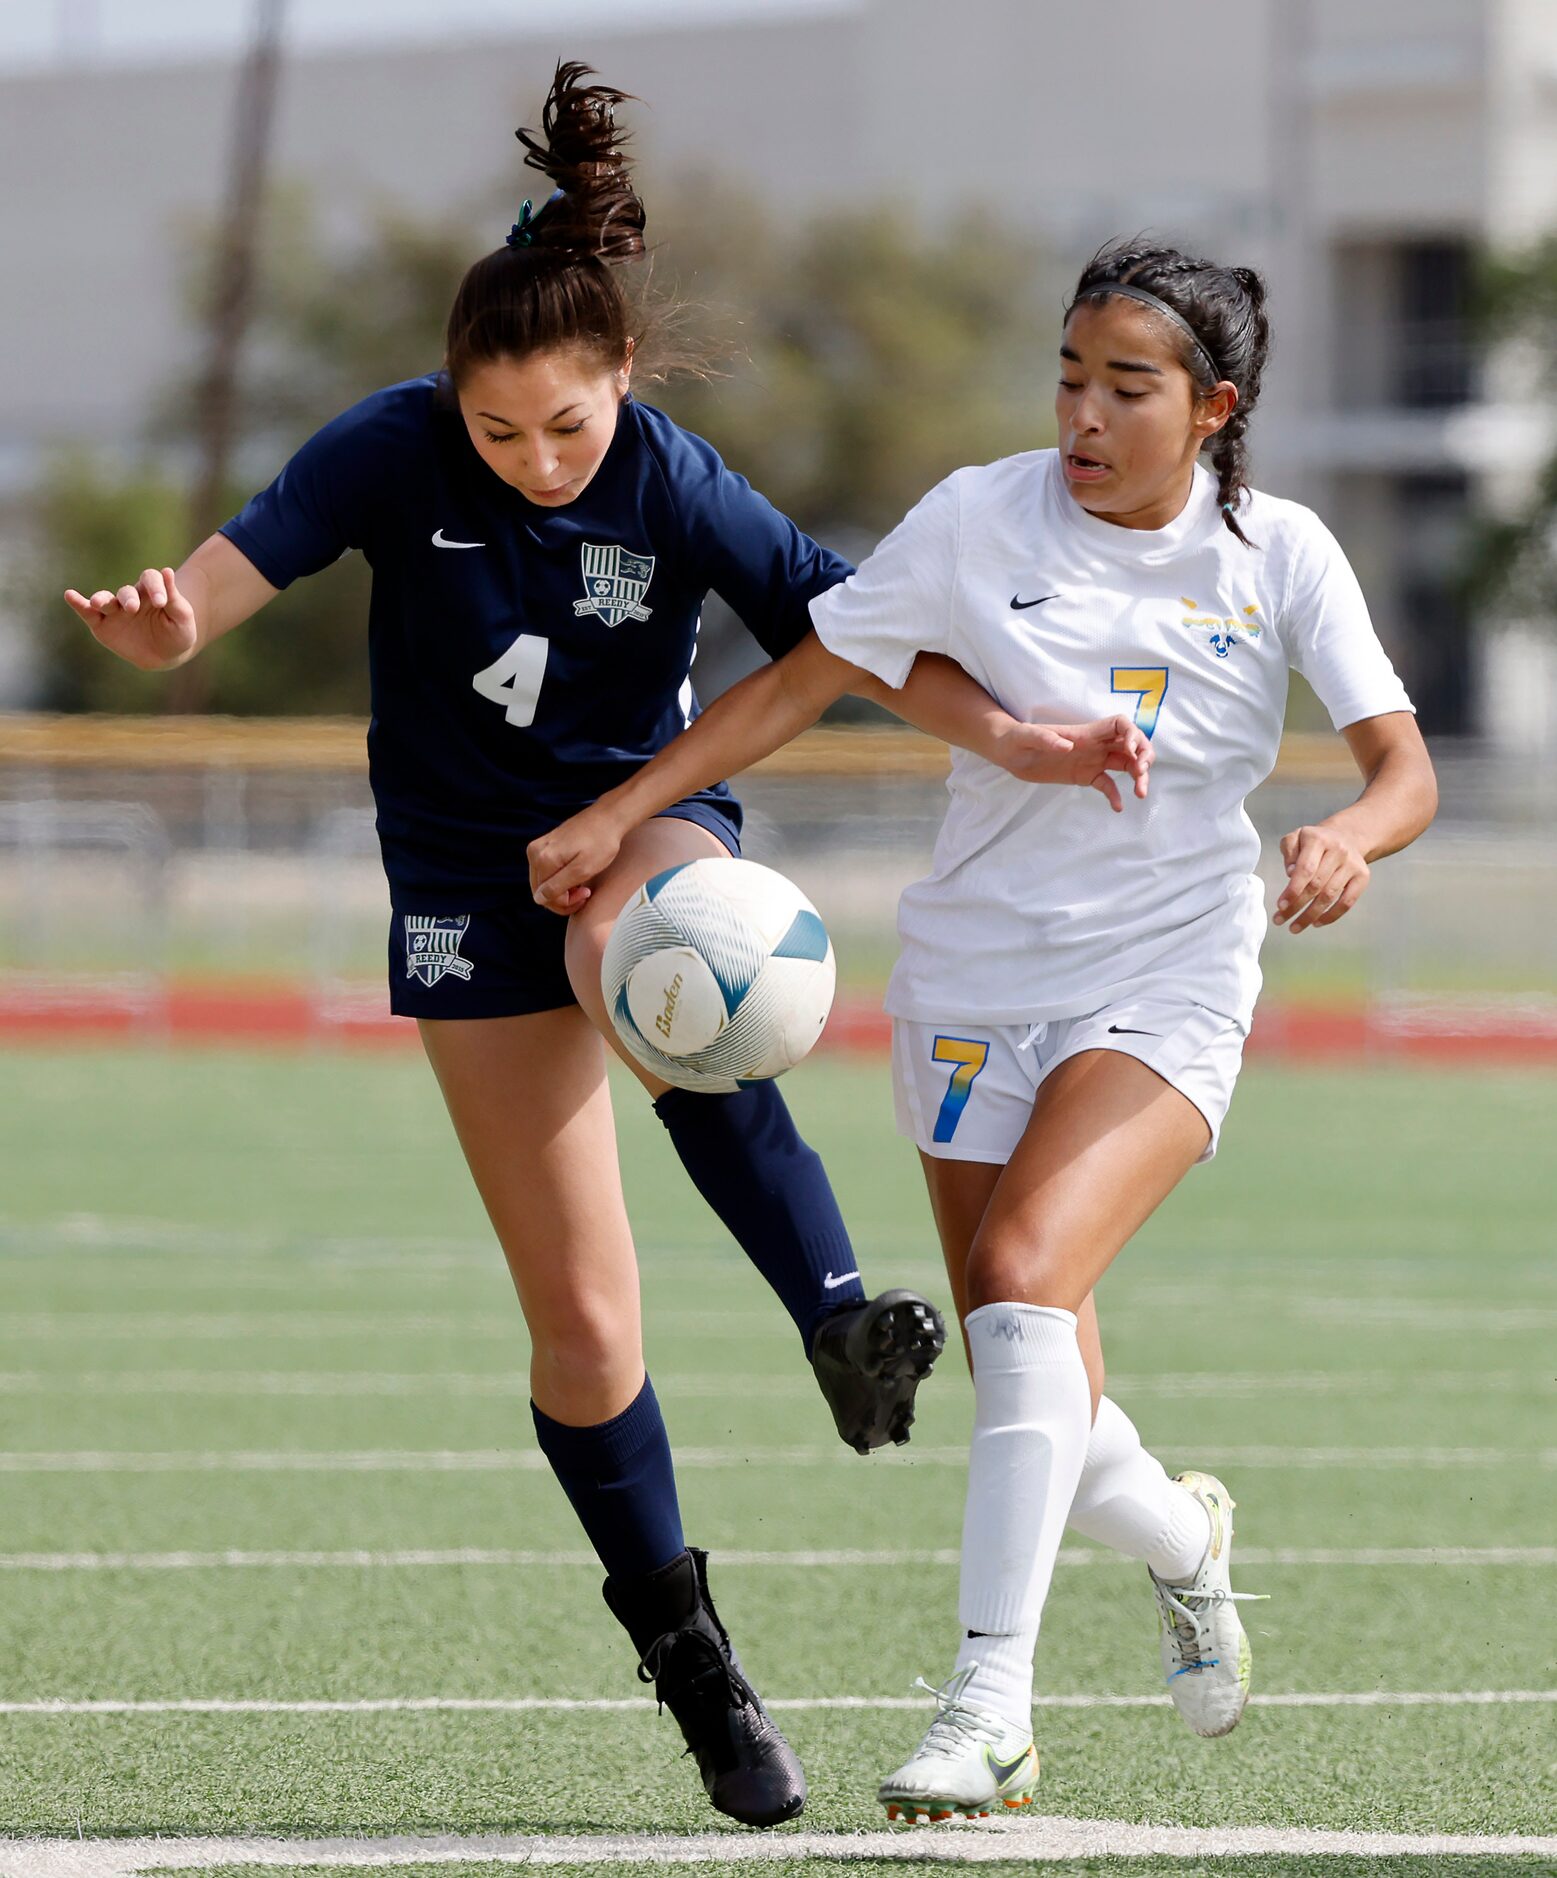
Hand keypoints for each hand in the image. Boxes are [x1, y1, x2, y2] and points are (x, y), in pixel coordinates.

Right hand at [64, 567, 197, 670]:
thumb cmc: (178, 632)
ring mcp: (115, 611)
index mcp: (151, 592)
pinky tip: (70, 595)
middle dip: (128, 598)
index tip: (161, 602)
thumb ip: (173, 597)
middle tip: (132, 608)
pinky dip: (79, 604)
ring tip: (98, 603)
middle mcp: (131, 597)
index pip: (150, 578)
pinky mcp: (102, 625)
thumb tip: (168, 570)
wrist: (167, 656)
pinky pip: (88, 613)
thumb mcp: (182, 617)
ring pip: (105, 599)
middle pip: (126, 590)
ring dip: (101, 599)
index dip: (155, 586)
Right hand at [528, 804, 626, 915]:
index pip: (544, 897)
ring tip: (583, 884)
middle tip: (585, 892)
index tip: (585, 894)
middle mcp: (535, 852)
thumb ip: (558, 886)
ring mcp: (538, 847)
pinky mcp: (546, 845)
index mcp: (542, 859)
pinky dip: (561, 878)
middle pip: (541, 891)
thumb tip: (538, 899)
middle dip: (563, 898)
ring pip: (544, 882)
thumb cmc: (601, 842)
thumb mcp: (583, 869)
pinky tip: (577, 875)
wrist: (608, 817)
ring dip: (563, 889)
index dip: (565, 902)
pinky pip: (547, 871)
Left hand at [993, 713, 1152, 811]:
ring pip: (1126, 764)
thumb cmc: (1017, 738)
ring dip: (1139, 776)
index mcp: (1085, 732)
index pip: (1120, 724)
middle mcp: (1094, 744)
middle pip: (1131, 744)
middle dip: (1144, 756)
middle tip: (1141, 773)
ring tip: (1140, 793)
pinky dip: (1115, 794)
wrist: (1009, 752)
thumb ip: (1045, 739)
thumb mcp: (1026, 736)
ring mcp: (1092, 760)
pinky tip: (1118, 807)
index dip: (1132, 734)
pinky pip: (1107, 784)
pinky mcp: (1085, 776)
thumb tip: (1067, 746)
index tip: (1130, 751)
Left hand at [1275, 823, 1369, 931]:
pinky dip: (1331, 916)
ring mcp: (1352, 864)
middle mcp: (1338, 850)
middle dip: (1296, 906)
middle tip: (1280, 920)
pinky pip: (1347, 901)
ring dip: (1310, 915)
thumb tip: (1290, 873)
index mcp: (1318, 839)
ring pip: (1330, 896)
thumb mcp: (1296, 838)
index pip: (1305, 869)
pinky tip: (1316, 923)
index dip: (1293, 890)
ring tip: (1294, 927)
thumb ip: (1289, 851)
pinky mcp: (1363, 876)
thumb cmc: (1314, 842)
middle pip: (1316, 885)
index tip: (1280, 906)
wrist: (1345, 838)